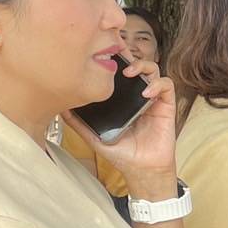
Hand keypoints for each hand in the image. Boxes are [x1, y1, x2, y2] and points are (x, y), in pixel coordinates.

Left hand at [61, 58, 177, 192]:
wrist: (141, 171)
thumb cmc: (122, 154)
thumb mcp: (95, 137)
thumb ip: (79, 124)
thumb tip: (60, 110)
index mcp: (122, 100)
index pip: (120, 73)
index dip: (114, 62)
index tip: (103, 58)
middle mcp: (137, 96)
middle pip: (137, 66)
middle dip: (129, 57)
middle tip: (117, 59)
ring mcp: (153, 100)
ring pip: (154, 71)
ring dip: (144, 66)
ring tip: (131, 72)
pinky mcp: (166, 107)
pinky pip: (167, 87)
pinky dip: (158, 84)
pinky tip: (146, 92)